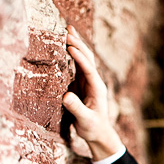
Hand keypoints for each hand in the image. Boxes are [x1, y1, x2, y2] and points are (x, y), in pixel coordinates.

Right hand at [63, 26, 123, 159]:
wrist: (98, 133)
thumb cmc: (93, 128)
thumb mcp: (85, 121)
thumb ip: (76, 109)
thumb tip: (65, 96)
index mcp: (97, 88)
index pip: (89, 69)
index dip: (79, 58)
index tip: (69, 47)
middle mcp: (94, 82)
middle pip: (88, 58)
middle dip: (78, 44)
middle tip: (67, 31)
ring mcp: (88, 82)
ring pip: (83, 59)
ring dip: (76, 45)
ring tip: (67, 30)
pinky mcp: (81, 84)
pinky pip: (77, 66)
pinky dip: (71, 54)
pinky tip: (65, 46)